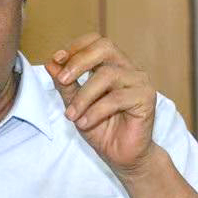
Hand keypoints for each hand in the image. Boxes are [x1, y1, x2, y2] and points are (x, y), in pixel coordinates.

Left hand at [44, 33, 156, 177]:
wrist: (122, 156)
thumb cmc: (100, 128)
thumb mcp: (75, 104)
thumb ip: (65, 84)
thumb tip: (50, 64)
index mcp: (112, 64)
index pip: (95, 41)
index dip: (75, 46)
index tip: (56, 59)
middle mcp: (128, 68)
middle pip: (104, 47)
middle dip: (79, 61)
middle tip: (63, 80)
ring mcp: (139, 81)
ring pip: (107, 75)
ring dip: (83, 96)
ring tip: (71, 115)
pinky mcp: (146, 98)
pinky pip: (116, 98)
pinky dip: (95, 111)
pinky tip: (84, 123)